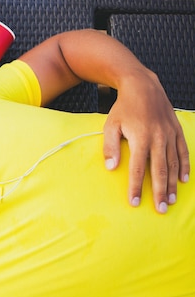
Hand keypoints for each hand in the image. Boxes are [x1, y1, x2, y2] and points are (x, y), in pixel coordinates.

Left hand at [103, 71, 189, 212]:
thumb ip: (110, 147)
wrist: (143, 86)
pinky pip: (183, 151)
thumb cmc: (123, 108)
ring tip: (171, 200)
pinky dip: (185, 167)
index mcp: (140, 138)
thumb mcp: (110, 125)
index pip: (138, 168)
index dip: (137, 187)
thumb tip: (111, 168)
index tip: (135, 202)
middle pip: (160, 170)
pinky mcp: (177, 130)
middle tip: (161, 210)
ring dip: (173, 184)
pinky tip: (184, 180)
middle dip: (160, 191)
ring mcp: (170, 134)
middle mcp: (158, 137)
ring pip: (174, 164)